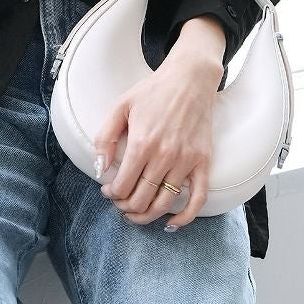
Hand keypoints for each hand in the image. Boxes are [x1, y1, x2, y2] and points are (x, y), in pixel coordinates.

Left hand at [93, 38, 221, 228]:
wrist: (189, 79)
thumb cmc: (152, 91)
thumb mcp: (120, 107)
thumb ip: (105, 137)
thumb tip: (100, 168)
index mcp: (141, 143)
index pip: (123, 185)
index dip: (112, 194)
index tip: (108, 192)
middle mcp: (164, 156)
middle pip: (142, 198)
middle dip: (126, 207)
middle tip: (120, 204)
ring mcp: (186, 161)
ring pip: (165, 202)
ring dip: (147, 215)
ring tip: (136, 215)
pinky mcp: (203, 162)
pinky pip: (198, 198)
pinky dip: (185, 217)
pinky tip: (171, 224)